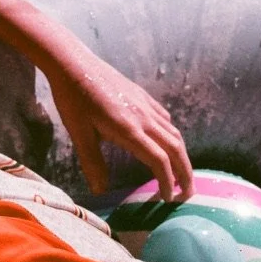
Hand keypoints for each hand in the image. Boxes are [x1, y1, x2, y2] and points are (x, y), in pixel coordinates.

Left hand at [46, 53, 192, 200]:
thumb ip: (92, 162)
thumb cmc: (73, 98)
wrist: (73, 62)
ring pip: (173, 133)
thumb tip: (100, 190)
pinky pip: (165, 118)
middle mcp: (143, 117)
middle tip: (188, 194)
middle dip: (185, 173)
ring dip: (181, 155)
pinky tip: (166, 142)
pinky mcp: (141, 95)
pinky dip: (172, 135)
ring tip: (181, 173)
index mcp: (129, 129)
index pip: (159, 160)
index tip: (168, 199)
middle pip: (175, 148)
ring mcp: (145, 104)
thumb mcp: (79, 133)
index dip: (167, 182)